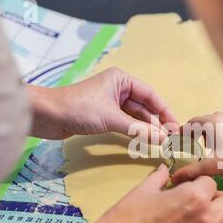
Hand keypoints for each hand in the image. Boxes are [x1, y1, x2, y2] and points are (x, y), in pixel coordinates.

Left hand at [30, 67, 178, 139]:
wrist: (46, 116)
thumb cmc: (79, 109)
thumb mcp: (112, 119)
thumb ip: (139, 130)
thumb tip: (163, 140)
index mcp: (122, 80)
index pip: (151, 95)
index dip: (165, 111)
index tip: (176, 127)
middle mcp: (119, 89)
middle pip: (144, 107)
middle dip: (156, 122)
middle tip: (170, 139)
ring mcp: (111, 103)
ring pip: (135, 117)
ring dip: (146, 129)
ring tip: (160, 143)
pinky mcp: (104, 115)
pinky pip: (125, 123)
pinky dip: (134, 132)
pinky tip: (144, 141)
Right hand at [93, 164, 222, 222]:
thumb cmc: (128, 215)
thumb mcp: (144, 189)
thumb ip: (160, 177)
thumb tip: (165, 168)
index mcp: (195, 196)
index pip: (212, 182)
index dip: (201, 183)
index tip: (190, 188)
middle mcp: (209, 218)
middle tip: (207, 202)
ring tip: (215, 221)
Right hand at [172, 112, 222, 184]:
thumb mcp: (212, 166)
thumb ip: (191, 171)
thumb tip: (174, 177)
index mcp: (212, 122)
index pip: (191, 123)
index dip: (182, 132)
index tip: (177, 141)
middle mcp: (221, 115)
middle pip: (201, 121)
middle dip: (193, 132)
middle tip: (188, 146)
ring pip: (211, 122)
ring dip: (205, 131)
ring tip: (203, 146)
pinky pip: (222, 123)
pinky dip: (216, 131)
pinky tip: (218, 144)